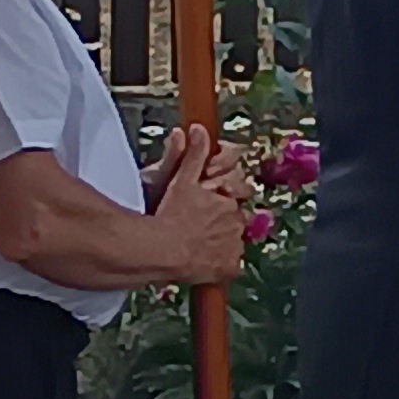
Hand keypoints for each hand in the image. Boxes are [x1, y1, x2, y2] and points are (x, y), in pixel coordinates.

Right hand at [145, 130, 249, 286]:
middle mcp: (237, 225)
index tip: (204, 212)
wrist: (162, 248)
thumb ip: (194, 155)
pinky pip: (230, 267)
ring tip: (197, 247)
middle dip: (221, 225)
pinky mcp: (229, 269)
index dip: (218, 206)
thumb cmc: (169, 214)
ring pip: (233, 245)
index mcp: (229, 202)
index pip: (233, 202)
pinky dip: (221, 266)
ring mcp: (234, 248)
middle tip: (197, 230)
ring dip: (221, 245)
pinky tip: (205, 265)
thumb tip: (199, 128)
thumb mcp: (181, 179)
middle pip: (233, 223)